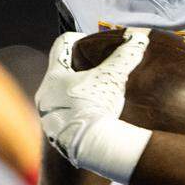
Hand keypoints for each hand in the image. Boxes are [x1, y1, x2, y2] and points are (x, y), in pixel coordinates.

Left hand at [35, 29, 151, 182]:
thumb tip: (139, 38)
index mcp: (54, 76)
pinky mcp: (55, 135)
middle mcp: (45, 95)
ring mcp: (48, 117)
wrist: (92, 146)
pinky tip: (93, 116)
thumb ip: (125, 55)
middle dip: (79, 69)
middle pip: (60, 72)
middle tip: (99, 69)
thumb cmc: (98, 106)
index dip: (78, 39)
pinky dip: (77, 113)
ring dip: (77, 92)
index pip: (62, 46)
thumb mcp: (113, 77)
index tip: (92, 44)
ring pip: (60, 96)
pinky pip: (64, 117)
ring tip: (98, 94)